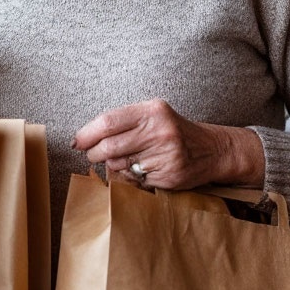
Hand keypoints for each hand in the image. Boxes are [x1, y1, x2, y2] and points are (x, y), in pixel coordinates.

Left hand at [72, 99, 264, 189]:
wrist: (212, 149)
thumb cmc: (172, 130)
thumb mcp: (153, 114)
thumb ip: (123, 122)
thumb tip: (84, 138)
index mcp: (152, 110)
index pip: (108, 122)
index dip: (87, 133)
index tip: (77, 141)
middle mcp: (160, 130)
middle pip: (109, 146)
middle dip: (94, 153)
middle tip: (92, 154)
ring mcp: (165, 154)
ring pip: (119, 165)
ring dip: (112, 165)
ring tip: (121, 159)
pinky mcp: (169, 175)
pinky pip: (134, 179)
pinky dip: (130, 176)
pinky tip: (140, 168)